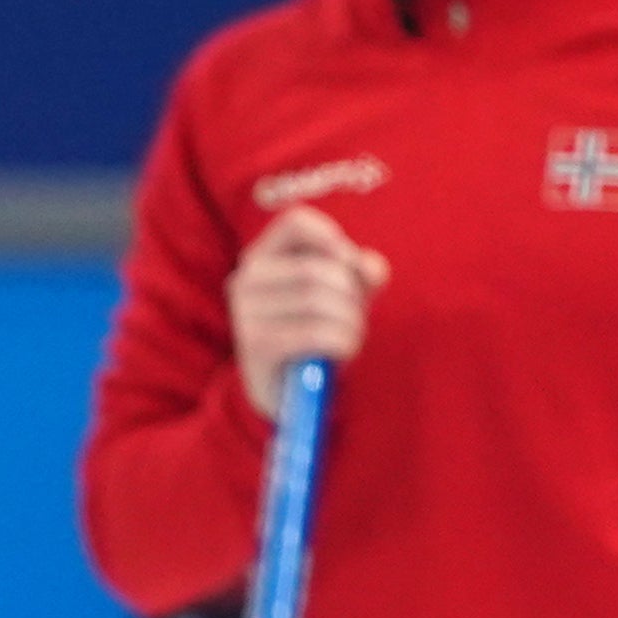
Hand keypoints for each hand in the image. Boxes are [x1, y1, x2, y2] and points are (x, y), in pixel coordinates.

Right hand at [228, 205, 383, 406]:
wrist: (284, 395)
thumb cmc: (312, 334)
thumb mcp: (339, 297)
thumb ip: (360, 274)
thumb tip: (372, 269)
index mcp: (261, 257)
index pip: (295, 222)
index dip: (331, 237)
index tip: (350, 265)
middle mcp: (245, 280)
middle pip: (317, 269)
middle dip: (352, 295)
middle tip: (357, 318)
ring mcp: (246, 313)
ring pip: (318, 300)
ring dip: (351, 322)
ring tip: (352, 337)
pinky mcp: (257, 345)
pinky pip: (315, 332)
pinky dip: (342, 341)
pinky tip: (344, 353)